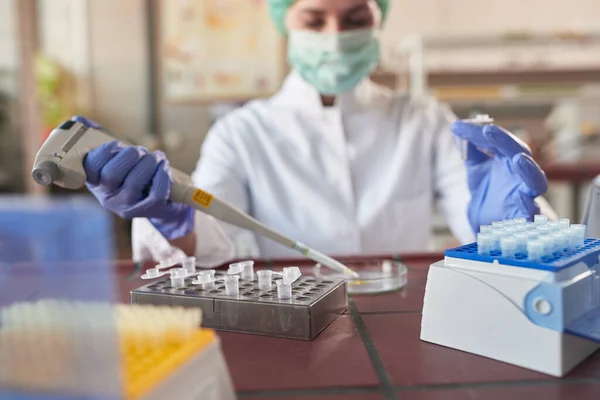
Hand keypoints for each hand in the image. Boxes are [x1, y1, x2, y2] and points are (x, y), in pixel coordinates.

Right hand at [73, 116, 193, 239]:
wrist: (159, 200)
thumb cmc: (132, 172)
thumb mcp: (115, 157)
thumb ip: (97, 137)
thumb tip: (78, 120)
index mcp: (96, 182)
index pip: (90, 168)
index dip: (103, 153)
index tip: (117, 144)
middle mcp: (109, 197)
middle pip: (112, 174)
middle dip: (129, 156)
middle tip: (140, 150)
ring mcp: (128, 207)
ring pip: (134, 183)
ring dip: (148, 163)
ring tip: (156, 157)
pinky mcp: (149, 210)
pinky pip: (156, 194)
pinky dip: (162, 176)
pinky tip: (164, 166)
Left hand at [451, 121, 547, 231]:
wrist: (490, 224)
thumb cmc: (489, 192)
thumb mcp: (476, 171)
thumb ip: (469, 152)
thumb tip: (457, 129)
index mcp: (509, 160)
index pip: (498, 141)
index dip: (481, 133)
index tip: (458, 127)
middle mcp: (520, 175)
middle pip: (520, 153)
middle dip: (505, 141)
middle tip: (488, 130)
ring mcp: (525, 195)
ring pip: (535, 181)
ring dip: (528, 170)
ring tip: (518, 159)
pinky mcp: (525, 218)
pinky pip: (532, 212)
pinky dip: (529, 206)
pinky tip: (522, 198)